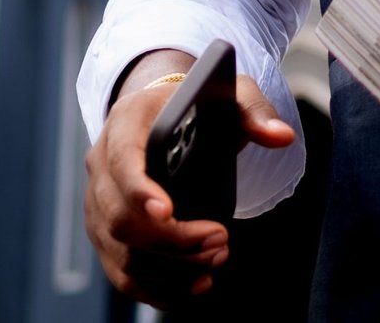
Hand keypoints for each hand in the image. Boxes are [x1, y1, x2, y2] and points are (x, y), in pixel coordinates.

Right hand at [83, 59, 294, 305]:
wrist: (160, 112)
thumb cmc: (194, 102)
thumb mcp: (227, 92)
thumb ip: (254, 111)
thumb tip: (282, 135)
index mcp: (125, 121)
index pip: (123, 161)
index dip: (140, 190)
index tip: (170, 212)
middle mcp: (101, 164)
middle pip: (121, 217)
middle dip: (171, 240)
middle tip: (220, 241)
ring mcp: (97, 202)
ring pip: (121, 251)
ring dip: (167, 269)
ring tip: (215, 262)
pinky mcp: (104, 232)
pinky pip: (119, 271)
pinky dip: (154, 288)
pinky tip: (193, 286)